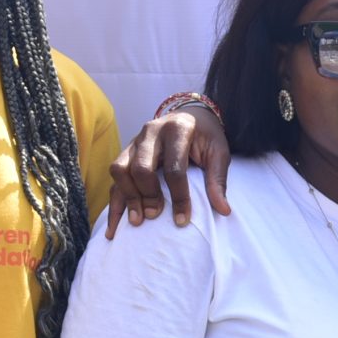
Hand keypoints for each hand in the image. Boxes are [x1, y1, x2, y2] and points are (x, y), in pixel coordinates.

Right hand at [105, 106, 232, 234]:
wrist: (190, 114)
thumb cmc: (206, 136)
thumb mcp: (219, 152)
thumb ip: (218, 179)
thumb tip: (223, 210)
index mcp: (178, 129)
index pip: (174, 168)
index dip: (178, 197)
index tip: (182, 220)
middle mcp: (152, 132)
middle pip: (141, 167)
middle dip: (147, 195)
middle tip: (155, 216)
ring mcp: (135, 140)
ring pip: (120, 169)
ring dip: (127, 196)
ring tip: (136, 221)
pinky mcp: (127, 150)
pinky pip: (115, 175)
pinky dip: (115, 200)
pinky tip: (116, 224)